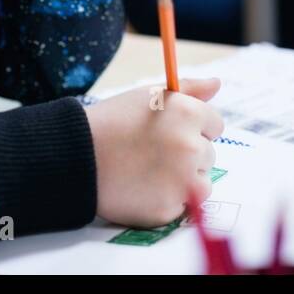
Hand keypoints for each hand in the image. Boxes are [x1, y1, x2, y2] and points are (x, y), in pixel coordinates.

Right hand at [84, 77, 224, 227]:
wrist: (76, 157)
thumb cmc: (112, 122)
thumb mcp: (149, 96)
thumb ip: (189, 90)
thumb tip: (216, 84)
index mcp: (188, 114)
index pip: (215, 124)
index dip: (192, 127)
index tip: (169, 131)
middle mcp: (191, 147)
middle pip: (209, 154)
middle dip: (187, 154)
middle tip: (152, 151)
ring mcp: (182, 181)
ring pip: (202, 183)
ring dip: (184, 180)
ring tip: (149, 170)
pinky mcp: (169, 208)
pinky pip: (182, 206)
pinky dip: (168, 200)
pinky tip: (143, 188)